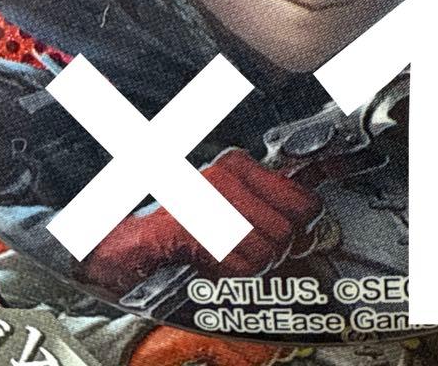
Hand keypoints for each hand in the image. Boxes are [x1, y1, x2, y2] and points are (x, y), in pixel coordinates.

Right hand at [79, 148, 322, 292]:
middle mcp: (225, 175)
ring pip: (266, 250)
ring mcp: (207, 199)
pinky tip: (214, 265)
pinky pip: (237, 263)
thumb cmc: (180, 228)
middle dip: (276, 252)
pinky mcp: (190, 227)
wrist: (125, 245)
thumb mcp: (229, 206)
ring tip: (230, 261)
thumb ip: (268, 207)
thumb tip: (312, 226)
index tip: (297, 237)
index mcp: (237, 164)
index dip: (304, 228)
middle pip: (287, 229)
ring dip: (252, 267)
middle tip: (254, 255)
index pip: (302, 200)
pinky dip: (231, 274)